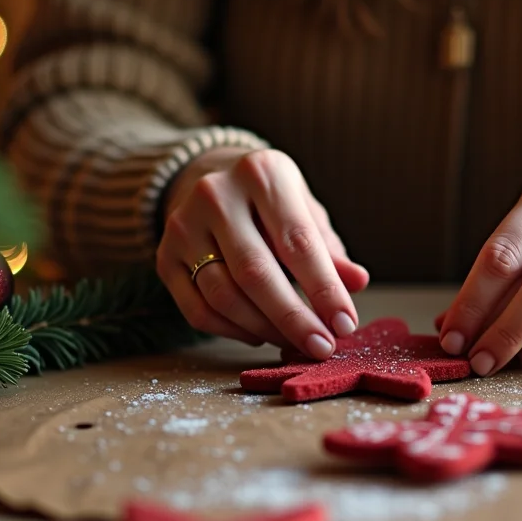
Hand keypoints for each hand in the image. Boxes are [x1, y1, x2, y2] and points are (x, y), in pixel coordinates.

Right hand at [157, 147, 369, 356]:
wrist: (207, 179)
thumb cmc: (270, 203)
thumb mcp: (305, 212)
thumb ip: (329, 249)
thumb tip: (357, 283)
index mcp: (262, 173)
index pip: (297, 242)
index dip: (324, 289)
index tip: (345, 324)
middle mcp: (216, 194)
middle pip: (256, 273)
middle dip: (293, 318)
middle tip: (322, 347)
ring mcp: (183, 225)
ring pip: (224, 296)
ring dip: (265, 329)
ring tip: (294, 342)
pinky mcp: (164, 257)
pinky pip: (198, 310)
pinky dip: (232, 332)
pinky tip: (259, 334)